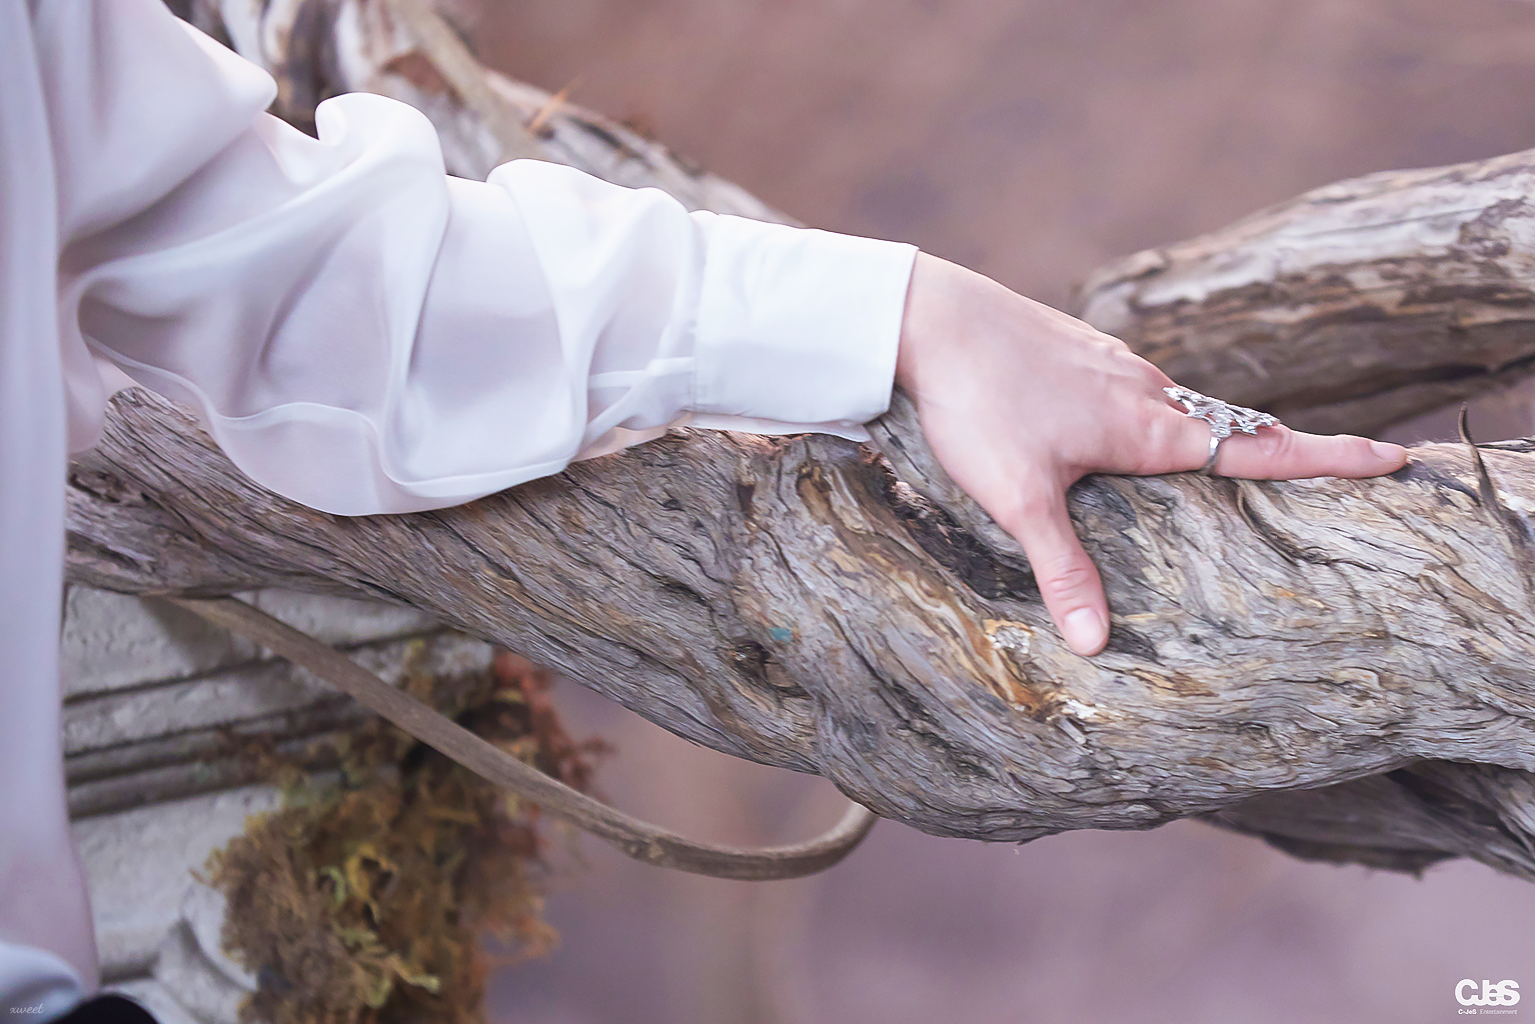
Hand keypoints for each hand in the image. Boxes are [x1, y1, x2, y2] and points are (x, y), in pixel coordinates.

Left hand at [894, 253, 1407, 656]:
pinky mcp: (1081, 352)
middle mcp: (1148, 391)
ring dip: (1218, 434)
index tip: (1396, 457)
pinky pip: (1142, 390)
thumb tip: (1094, 642)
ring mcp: (1113, 365)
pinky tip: (1132, 434)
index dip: (1332, 458)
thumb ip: (1062, 566)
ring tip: (1235, 468)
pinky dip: (1163, 416)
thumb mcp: (1018, 496)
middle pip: (1235, 427)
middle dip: (1284, 452)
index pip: (1264, 448)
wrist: (933, 317)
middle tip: (1331, 472)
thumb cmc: (979, 404)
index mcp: (1151, 428)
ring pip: (1185, 407)